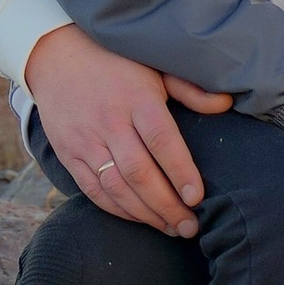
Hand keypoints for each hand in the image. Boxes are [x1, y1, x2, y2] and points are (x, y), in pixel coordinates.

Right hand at [24, 25, 231, 236]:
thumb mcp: (155, 67)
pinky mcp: (68, 154)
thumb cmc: (116, 63)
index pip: (161, 140)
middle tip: (190, 226)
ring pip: (116, 187)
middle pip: (139, 172)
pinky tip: (140, 218)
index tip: (197, 197)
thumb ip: (190, 89)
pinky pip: (93, 190)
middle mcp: (109, 122)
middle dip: (167, 205)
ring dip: (145, 214)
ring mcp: (86, 140)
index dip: (180, 171)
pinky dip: (117, 210)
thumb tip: (227, 104)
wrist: (57, 56)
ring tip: (170, 228)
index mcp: (136, 98)